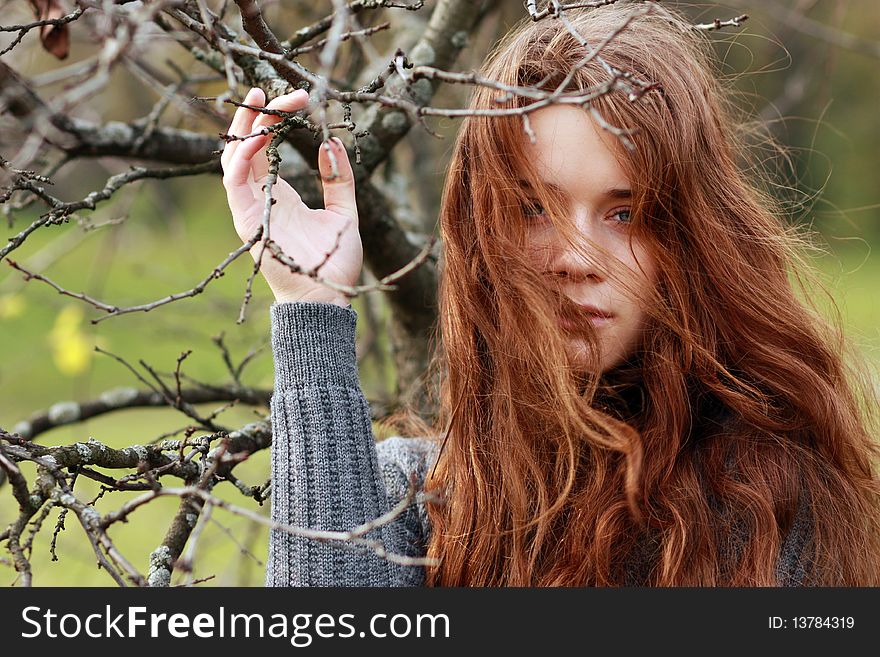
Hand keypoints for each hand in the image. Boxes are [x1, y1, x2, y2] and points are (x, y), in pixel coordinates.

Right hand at [221, 87, 362, 306]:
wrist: (326, 298)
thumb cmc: (333, 262)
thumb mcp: (344, 212)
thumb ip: (339, 179)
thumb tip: (330, 142)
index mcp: (279, 193)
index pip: (265, 147)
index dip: (274, 120)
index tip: (296, 99)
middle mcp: (260, 197)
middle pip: (244, 146)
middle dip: (255, 116)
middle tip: (272, 91)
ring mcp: (250, 208)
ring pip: (232, 158)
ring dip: (243, 128)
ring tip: (260, 102)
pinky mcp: (246, 220)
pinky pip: (234, 182)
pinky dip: (242, 157)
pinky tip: (259, 137)